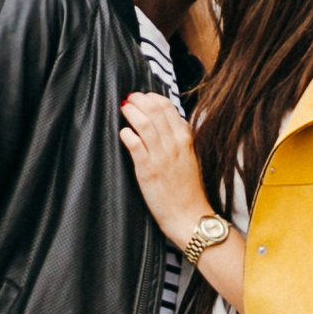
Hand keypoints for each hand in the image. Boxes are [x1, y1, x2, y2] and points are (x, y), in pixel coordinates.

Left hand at [118, 89, 210, 247]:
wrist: (189, 215)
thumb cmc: (187, 189)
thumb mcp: (189, 156)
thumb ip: (178, 138)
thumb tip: (164, 121)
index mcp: (185, 138)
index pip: (168, 106)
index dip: (151, 98)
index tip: (142, 98)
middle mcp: (175, 144)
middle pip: (155, 110)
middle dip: (139, 100)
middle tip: (128, 99)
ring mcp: (162, 156)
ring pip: (145, 124)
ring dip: (132, 112)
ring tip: (123, 108)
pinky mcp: (149, 171)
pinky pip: (136, 145)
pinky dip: (128, 135)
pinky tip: (123, 132)